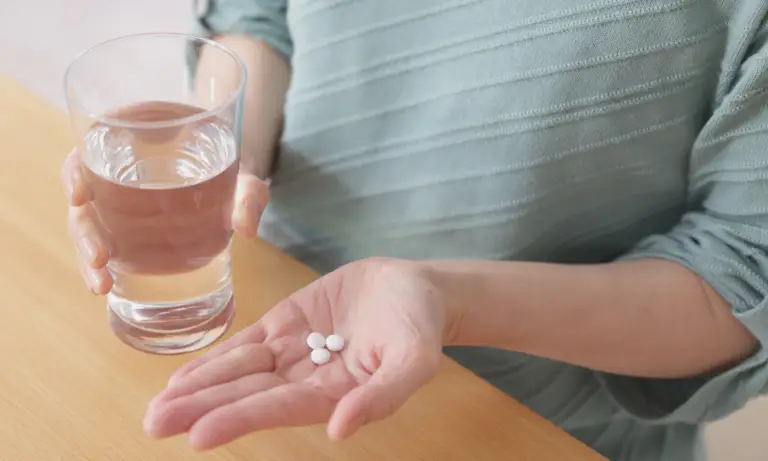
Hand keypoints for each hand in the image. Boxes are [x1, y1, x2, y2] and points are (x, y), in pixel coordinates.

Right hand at [60, 149, 268, 293]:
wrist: (233, 188)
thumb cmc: (233, 171)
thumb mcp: (244, 180)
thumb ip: (249, 197)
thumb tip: (246, 229)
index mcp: (136, 139)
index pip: (91, 147)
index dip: (76, 171)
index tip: (78, 196)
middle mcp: (118, 169)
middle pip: (85, 196)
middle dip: (85, 231)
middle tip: (100, 257)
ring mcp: (117, 202)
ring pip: (89, 225)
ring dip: (88, 254)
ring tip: (102, 284)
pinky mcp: (123, 229)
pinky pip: (104, 243)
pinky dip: (100, 266)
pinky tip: (105, 285)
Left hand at [143, 258, 450, 449]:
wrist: (414, 288)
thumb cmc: (420, 326)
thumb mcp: (415, 359)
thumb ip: (383, 395)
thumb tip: (340, 429)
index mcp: (334, 393)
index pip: (278, 407)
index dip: (238, 419)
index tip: (197, 435)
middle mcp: (305, 378)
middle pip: (247, 393)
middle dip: (201, 408)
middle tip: (154, 423)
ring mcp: (292, 351)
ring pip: (238, 370)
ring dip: (199, 387)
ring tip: (157, 406)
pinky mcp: (286, 324)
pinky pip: (245, 343)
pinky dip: (215, 359)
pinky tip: (183, 376)